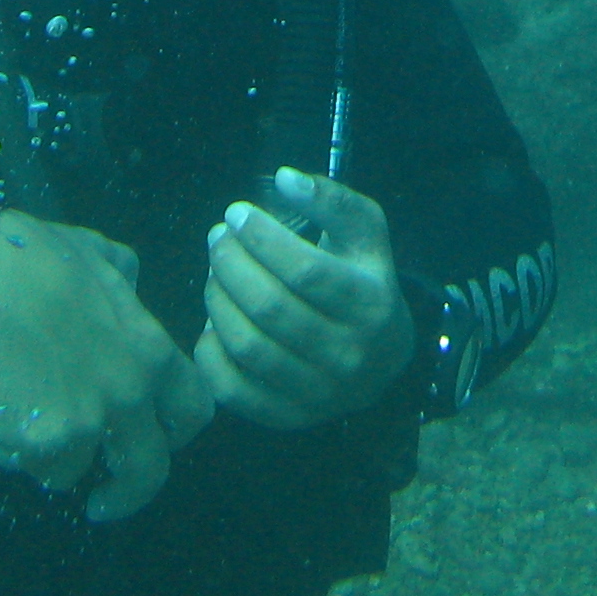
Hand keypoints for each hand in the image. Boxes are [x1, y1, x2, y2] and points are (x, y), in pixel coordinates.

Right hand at [0, 214, 211, 522]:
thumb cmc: (35, 256)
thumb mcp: (99, 253)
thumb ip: (125, 280)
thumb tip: (130, 287)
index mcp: (151, 352)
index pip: (193, 412)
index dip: (174, 433)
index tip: (157, 441)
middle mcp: (128, 397)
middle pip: (148, 472)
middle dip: (127, 493)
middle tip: (105, 501)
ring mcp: (84, 425)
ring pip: (75, 471)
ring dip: (54, 458)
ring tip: (26, 425)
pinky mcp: (38, 442)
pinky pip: (29, 466)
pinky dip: (15, 451)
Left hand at [192, 167, 409, 430]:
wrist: (385, 356)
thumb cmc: (365, 279)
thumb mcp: (365, 232)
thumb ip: (331, 199)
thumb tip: (283, 178)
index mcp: (372, 305)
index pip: (304, 271)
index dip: (261, 237)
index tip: (236, 213)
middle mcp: (349, 355)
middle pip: (269, 308)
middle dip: (230, 264)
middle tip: (217, 239)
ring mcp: (319, 394)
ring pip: (248, 346)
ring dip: (217, 301)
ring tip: (214, 273)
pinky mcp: (289, 417)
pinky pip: (232, 389)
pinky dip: (211, 351)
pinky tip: (213, 321)